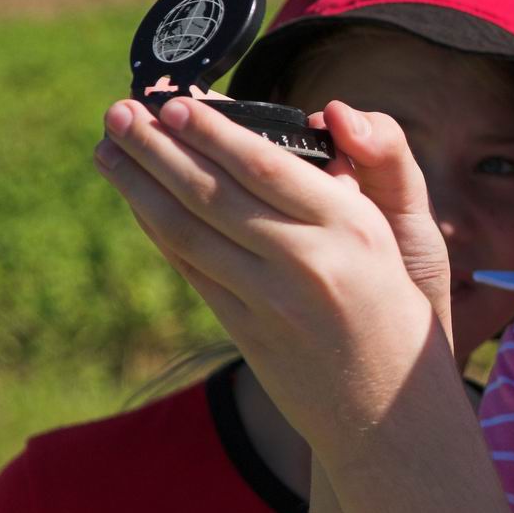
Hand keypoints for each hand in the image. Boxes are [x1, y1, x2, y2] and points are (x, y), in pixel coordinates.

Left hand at [94, 96, 451, 456]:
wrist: (391, 410)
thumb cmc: (403, 308)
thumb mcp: (404, 232)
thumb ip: (372, 168)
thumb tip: (330, 113)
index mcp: (352, 226)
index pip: (267, 166)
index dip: (215, 132)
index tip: (177, 102)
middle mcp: (308, 261)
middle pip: (215, 194)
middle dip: (158, 148)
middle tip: (119, 112)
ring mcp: (271, 302)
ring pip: (189, 232)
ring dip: (141, 186)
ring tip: (109, 149)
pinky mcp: (246, 332)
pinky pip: (192, 270)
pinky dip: (160, 230)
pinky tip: (139, 202)